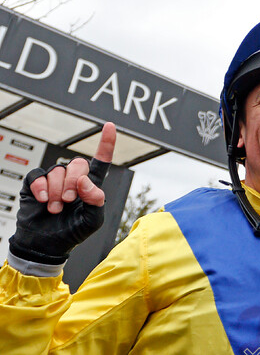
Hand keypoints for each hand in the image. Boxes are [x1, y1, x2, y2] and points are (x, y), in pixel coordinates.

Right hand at [8, 123, 116, 264]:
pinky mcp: (35, 185)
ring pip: (57, 170)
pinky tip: (44, 199)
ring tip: (56, 208)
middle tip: (69, 201)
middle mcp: (73, 179)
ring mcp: (53, 181)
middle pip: (78, 164)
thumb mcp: (92, 222)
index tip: (110, 126)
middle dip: (74, 183)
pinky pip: (37, 175)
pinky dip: (41, 187)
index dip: (106, 144)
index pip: (100, 161)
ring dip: (57, 191)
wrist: (45, 245)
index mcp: (90, 186)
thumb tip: (85, 181)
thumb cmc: (71, 232)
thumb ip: (96, 201)